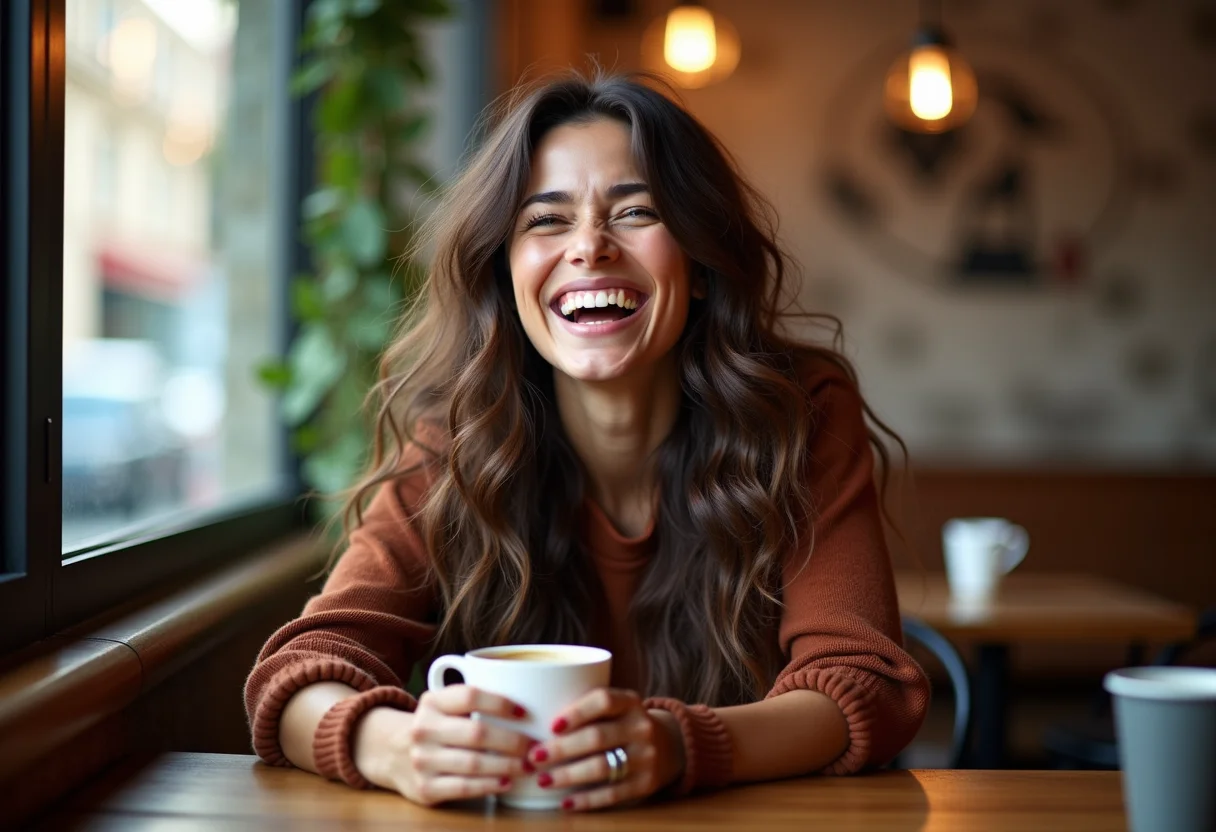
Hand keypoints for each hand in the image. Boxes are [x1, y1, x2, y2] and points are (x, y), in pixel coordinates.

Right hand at [354, 685, 533, 806]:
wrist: (391, 752)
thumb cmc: (436, 726)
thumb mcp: (444, 704)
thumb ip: (474, 700)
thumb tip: (530, 699)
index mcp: (432, 702)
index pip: (470, 696)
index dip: (501, 703)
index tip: (525, 712)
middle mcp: (424, 729)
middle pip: (477, 733)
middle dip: (513, 741)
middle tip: (535, 746)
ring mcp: (422, 760)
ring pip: (473, 763)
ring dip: (507, 765)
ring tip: (528, 765)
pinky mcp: (425, 788)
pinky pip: (463, 787)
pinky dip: (489, 785)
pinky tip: (506, 782)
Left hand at [528, 687, 684, 810]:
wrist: (670, 745)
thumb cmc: (625, 723)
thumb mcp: (617, 707)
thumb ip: (588, 709)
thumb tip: (535, 720)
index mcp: (631, 702)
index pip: (603, 700)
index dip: (577, 712)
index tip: (551, 725)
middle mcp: (641, 727)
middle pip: (597, 737)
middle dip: (561, 749)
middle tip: (533, 757)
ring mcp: (646, 756)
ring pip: (602, 767)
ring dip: (568, 775)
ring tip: (543, 780)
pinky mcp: (646, 783)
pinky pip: (612, 794)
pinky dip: (586, 799)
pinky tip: (565, 802)